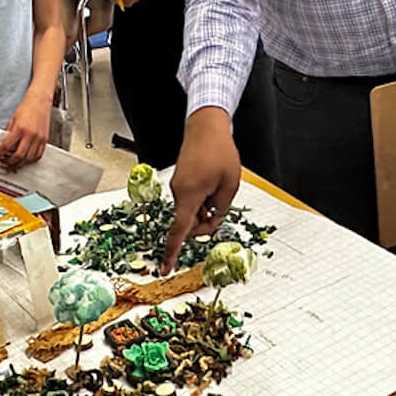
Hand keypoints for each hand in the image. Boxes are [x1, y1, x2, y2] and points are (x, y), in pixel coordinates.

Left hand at [0, 92, 50, 168]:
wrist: (40, 101)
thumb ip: (8, 132)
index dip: (0, 153)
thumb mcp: (13, 119)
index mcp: (20, 128)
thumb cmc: (26, 107)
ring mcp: (39, 138)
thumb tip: (2, 145)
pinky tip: (25, 159)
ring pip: (29, 158)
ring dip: (20, 163)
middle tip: (5, 163)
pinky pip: (38, 155)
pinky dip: (31, 160)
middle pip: (19, 155)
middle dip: (10, 162)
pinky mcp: (45, 140)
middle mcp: (30, 134)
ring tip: (14, 163)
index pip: (7, 146)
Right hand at [161, 109, 241, 272]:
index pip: (180, 230)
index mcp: (189, 195)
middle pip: (188, 222)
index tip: (166, 268)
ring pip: (191, 210)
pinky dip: (201, 198)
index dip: (173, 252)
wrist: (206, 126)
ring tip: (218, 185)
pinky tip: (212, 182)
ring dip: (205, 207)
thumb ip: (220, 208)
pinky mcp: (180, 180)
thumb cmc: (219, 152)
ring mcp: (177, 185)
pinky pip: (189, 198)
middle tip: (220, 208)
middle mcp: (178, 192)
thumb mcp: (230, 185)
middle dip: (204, 223)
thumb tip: (211, 222)